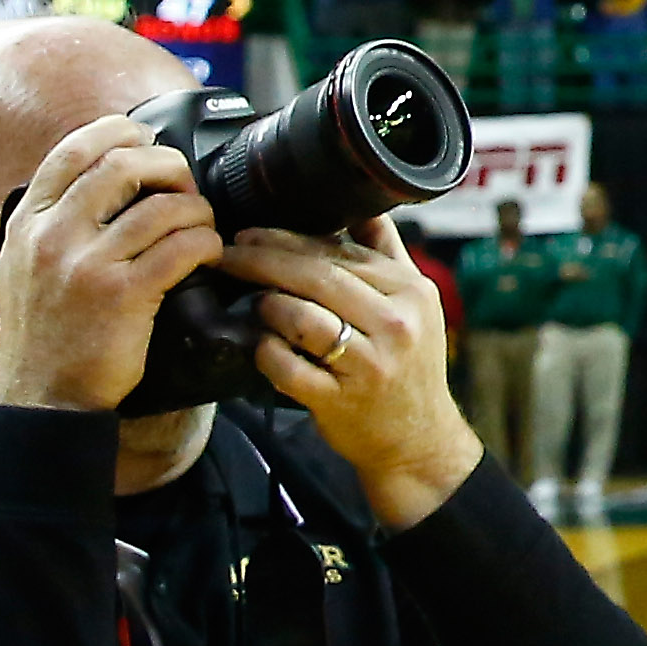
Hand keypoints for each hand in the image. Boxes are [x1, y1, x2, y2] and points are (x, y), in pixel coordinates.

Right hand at [0, 110, 216, 415]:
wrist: (41, 396)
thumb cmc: (42, 332)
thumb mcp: (23, 264)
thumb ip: (55, 219)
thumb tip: (105, 172)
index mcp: (29, 221)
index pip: (75, 149)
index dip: (121, 133)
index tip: (149, 140)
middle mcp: (53, 234)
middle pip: (125, 164)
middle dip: (169, 166)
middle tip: (184, 188)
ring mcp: (87, 264)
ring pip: (164, 206)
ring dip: (196, 211)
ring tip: (201, 228)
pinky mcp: (124, 295)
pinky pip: (182, 248)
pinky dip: (207, 244)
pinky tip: (208, 254)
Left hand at [237, 225, 479, 528]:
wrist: (418, 440)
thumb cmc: (407, 367)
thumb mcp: (416, 305)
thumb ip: (388, 254)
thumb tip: (360, 206)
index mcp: (411, 291)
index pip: (340, 251)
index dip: (288, 239)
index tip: (250, 233)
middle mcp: (395, 323)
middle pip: (316, 277)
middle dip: (263, 260)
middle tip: (228, 254)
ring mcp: (369, 364)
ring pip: (302, 318)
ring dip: (267, 305)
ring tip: (251, 301)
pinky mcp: (341, 400)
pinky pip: (289, 368)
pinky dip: (267, 352)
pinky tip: (260, 345)